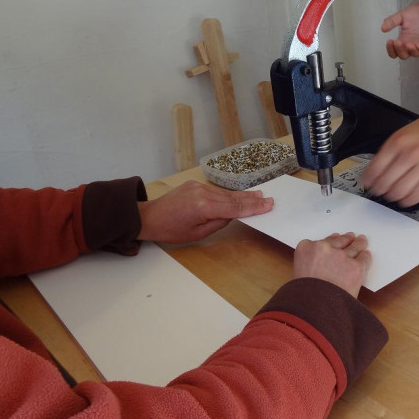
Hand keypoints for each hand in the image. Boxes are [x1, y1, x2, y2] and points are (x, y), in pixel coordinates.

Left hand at [138, 181, 273, 243]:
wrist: (149, 216)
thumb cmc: (171, 230)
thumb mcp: (197, 234)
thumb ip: (218, 223)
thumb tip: (231, 215)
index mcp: (204, 207)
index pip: (234, 208)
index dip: (253, 207)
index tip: (267, 205)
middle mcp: (203, 193)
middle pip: (233, 198)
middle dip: (252, 200)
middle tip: (269, 199)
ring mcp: (199, 187)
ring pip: (226, 193)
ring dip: (243, 195)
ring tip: (259, 195)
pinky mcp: (195, 185)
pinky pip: (217, 191)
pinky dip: (229, 194)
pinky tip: (240, 195)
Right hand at [293, 233, 371, 297]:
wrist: (315, 308)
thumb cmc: (304, 296)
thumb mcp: (299, 274)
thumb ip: (310, 263)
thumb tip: (322, 264)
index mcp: (306, 248)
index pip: (322, 241)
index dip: (330, 241)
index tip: (335, 239)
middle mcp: (325, 248)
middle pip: (339, 241)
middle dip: (345, 239)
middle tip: (350, 237)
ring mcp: (342, 256)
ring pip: (353, 247)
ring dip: (358, 243)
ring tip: (362, 240)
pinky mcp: (356, 267)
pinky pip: (363, 258)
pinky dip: (365, 257)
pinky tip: (366, 254)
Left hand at [362, 109, 418, 207]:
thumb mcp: (402, 134)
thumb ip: (389, 152)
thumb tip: (375, 173)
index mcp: (398, 142)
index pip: (376, 168)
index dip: (368, 180)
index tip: (367, 184)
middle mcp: (410, 154)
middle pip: (386, 182)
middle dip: (379, 190)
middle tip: (378, 192)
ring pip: (400, 191)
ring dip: (392, 197)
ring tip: (391, 195)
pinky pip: (418, 195)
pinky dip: (407, 201)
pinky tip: (404, 199)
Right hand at [382, 3, 418, 58]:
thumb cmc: (418, 13)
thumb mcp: (402, 15)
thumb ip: (392, 21)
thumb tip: (382, 28)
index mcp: (403, 40)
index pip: (395, 52)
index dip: (391, 50)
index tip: (389, 41)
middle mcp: (412, 45)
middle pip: (403, 55)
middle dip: (400, 50)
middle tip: (398, 42)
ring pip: (415, 54)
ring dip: (410, 51)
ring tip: (408, 44)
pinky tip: (418, 45)